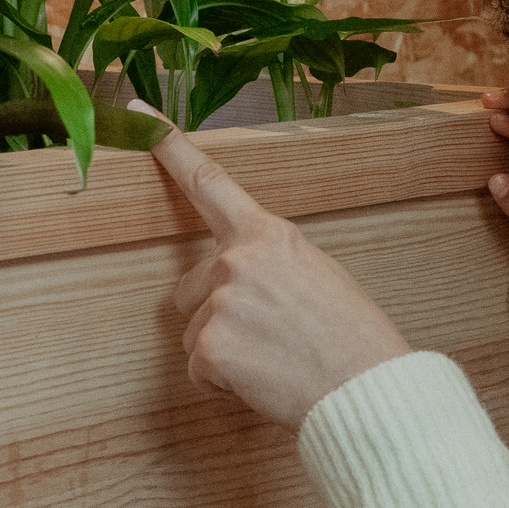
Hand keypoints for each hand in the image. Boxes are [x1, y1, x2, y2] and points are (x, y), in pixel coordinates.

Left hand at [154, 128, 411, 427]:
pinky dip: (224, 384)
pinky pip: (199, 371)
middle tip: (270, 337)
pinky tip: (264, 382)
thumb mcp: (316, 274)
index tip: (141, 118)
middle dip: (217, 315)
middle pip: (191, 286)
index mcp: (268, 234)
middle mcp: (236, 260)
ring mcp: (220, 302)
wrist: (366, 389)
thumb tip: (237, 279)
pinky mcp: (209, 348)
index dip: (171, 148)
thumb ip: (269, 263)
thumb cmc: (352, 338)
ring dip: (224, 351)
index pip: (210, 183)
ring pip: (194, 332)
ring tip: (274, 360)